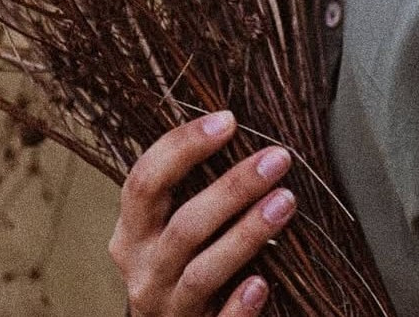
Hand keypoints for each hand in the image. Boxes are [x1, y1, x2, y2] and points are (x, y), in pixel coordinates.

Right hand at [109, 111, 296, 316]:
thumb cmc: (180, 259)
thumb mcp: (168, 223)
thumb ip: (190, 187)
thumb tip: (235, 124)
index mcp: (132, 233)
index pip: (145, 181)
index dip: (184, 146)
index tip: (229, 120)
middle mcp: (143, 271)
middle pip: (184, 226)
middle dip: (233, 188)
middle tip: (277, 158)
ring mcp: (166, 309)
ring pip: (203, 272)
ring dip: (246, 235)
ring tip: (285, 202)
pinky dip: (239, 306)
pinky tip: (262, 284)